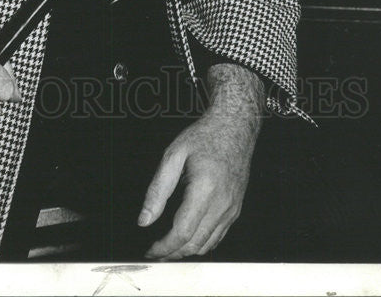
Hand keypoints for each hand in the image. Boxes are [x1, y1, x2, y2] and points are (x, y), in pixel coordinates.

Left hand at [138, 64, 263, 259]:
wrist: (235, 127)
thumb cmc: (204, 136)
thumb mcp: (174, 155)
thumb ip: (157, 190)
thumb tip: (144, 220)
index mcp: (205, 189)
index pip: (182, 232)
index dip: (163, 247)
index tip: (150, 251)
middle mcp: (222, 203)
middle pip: (195, 244)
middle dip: (172, 254)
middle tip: (155, 253)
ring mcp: (232, 208)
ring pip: (208, 244)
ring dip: (186, 252)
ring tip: (168, 249)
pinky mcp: (236, 209)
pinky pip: (219, 236)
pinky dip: (202, 244)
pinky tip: (188, 239)